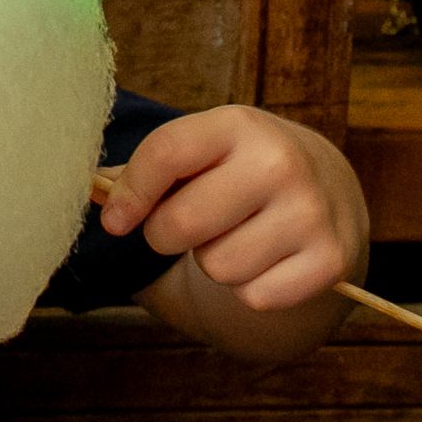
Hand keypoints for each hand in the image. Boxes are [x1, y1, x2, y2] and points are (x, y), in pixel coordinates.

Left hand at [99, 105, 367, 311]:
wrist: (328, 191)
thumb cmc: (238, 171)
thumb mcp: (200, 152)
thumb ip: (142, 171)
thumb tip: (90, 192)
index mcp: (237, 125)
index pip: (165, 154)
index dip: (129, 195)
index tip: (115, 221)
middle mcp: (280, 162)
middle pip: (180, 224)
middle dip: (167, 235)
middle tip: (192, 225)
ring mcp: (311, 212)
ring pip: (217, 267)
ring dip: (215, 262)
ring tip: (239, 235)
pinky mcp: (331, 260)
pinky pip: (254, 296)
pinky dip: (251, 288)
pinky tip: (269, 259)